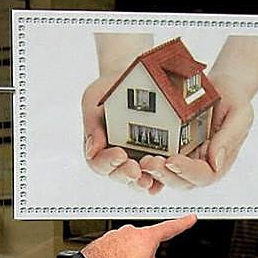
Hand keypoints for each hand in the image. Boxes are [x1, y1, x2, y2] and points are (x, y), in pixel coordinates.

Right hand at [82, 72, 161, 194]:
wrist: (137, 77)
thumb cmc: (111, 89)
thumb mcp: (94, 99)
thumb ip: (91, 123)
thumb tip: (92, 150)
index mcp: (99, 148)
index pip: (99, 163)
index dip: (108, 162)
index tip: (119, 154)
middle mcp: (118, 159)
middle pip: (119, 175)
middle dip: (127, 174)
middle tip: (135, 169)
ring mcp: (139, 160)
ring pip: (139, 179)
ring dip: (145, 179)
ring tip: (152, 172)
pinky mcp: (159, 158)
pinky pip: (160, 175)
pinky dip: (162, 179)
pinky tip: (165, 177)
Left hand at [136, 77, 254, 190]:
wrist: (221, 87)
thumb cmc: (233, 100)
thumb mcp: (239, 115)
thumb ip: (229, 139)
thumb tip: (215, 163)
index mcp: (217, 163)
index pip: (203, 176)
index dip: (186, 171)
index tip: (172, 160)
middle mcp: (198, 166)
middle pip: (180, 181)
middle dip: (164, 174)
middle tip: (149, 162)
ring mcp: (183, 160)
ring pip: (166, 175)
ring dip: (152, 171)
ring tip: (141, 160)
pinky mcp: (169, 150)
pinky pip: (157, 161)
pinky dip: (145, 162)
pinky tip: (134, 155)